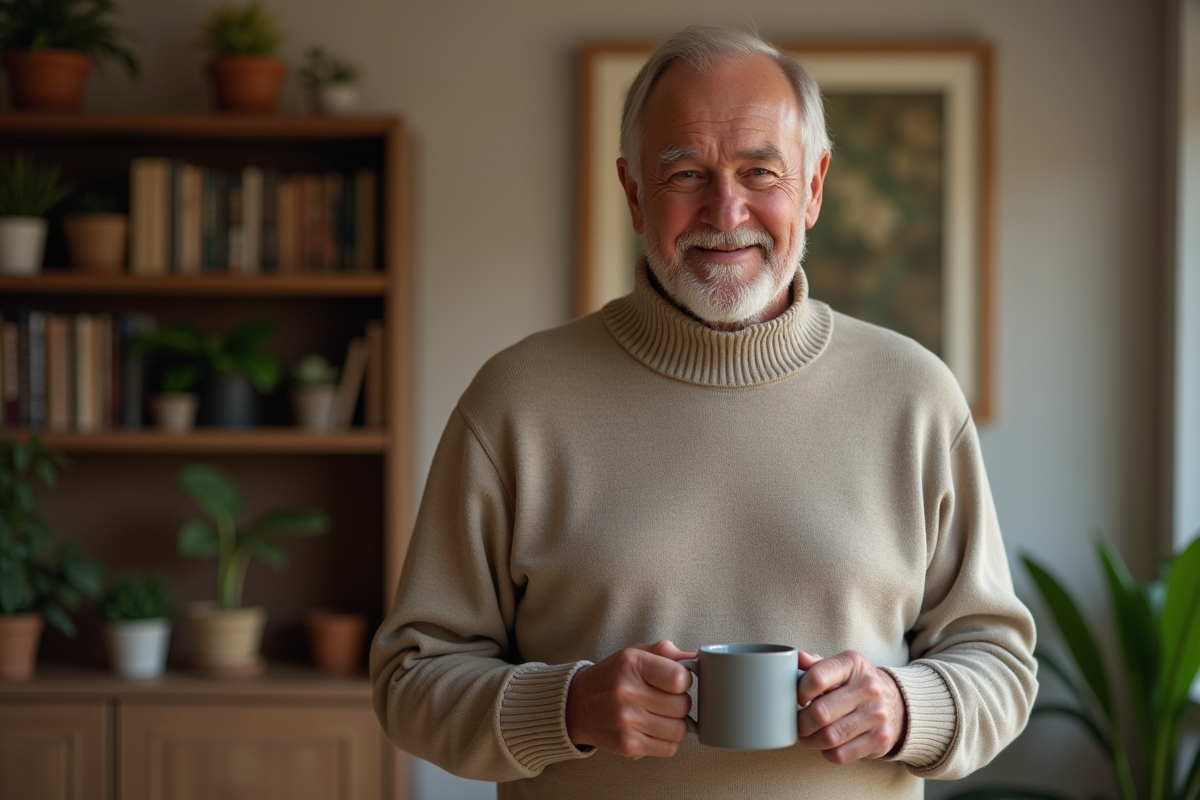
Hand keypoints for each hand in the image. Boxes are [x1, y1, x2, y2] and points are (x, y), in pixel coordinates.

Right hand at [566, 640, 694, 758]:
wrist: (577, 704)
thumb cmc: (612, 676)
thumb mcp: (634, 654)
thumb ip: (666, 654)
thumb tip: (696, 659)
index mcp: (632, 664)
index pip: (680, 678)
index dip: (684, 680)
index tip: (675, 681)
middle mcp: (627, 692)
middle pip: (683, 706)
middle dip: (680, 703)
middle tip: (667, 700)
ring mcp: (627, 722)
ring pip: (679, 730)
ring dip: (676, 724)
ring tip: (661, 715)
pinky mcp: (628, 745)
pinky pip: (668, 749)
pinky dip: (667, 741)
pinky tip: (654, 730)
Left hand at [795, 650, 906, 763]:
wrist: (897, 702)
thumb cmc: (857, 684)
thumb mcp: (841, 667)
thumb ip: (816, 664)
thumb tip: (796, 659)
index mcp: (853, 664)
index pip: (817, 678)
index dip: (799, 691)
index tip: (798, 698)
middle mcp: (868, 688)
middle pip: (820, 713)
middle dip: (801, 722)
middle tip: (798, 722)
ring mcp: (876, 715)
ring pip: (829, 737)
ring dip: (810, 740)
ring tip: (807, 735)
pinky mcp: (880, 739)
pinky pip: (841, 754)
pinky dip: (826, 752)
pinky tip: (826, 745)